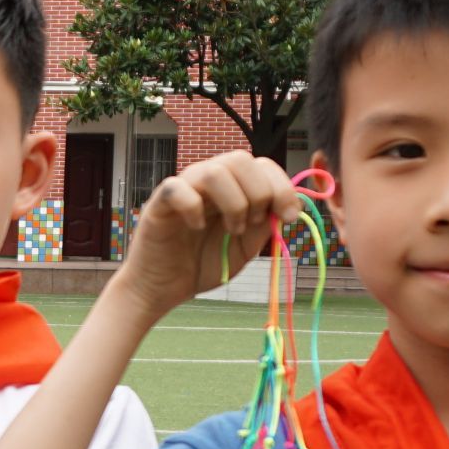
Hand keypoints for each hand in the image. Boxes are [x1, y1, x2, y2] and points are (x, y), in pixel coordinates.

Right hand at [114, 155, 303, 321]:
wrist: (164, 288)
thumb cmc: (202, 263)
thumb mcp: (245, 246)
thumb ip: (265, 225)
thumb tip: (289, 206)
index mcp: (231, 187)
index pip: (261, 164)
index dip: (282, 186)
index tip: (290, 216)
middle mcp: (207, 181)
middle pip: (240, 159)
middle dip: (259, 193)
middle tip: (252, 224)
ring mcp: (183, 189)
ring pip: (215, 171)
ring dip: (234, 202)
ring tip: (231, 229)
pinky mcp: (159, 204)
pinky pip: (176, 188)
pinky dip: (193, 208)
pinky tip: (195, 228)